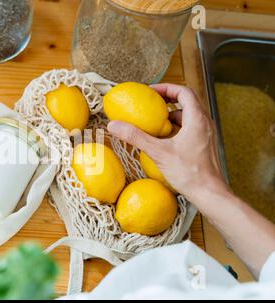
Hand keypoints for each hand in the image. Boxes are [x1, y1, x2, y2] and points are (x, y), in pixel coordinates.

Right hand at [107, 83, 227, 201]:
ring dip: (171, 115)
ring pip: (188, 116)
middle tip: (151, 103)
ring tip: (154, 121)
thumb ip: (136, 137)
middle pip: (187, 102)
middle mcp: (205, 123)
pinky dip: (176, 127)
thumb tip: (114, 125)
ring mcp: (206, 135)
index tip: (151, 91)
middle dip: (167, 100)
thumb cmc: (189, 173)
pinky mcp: (204, 145)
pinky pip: (190, 128)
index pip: (184, 92)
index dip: (166, 88)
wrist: (209, 193)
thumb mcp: (158, 153)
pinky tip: (163, 139)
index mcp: (197, 119)